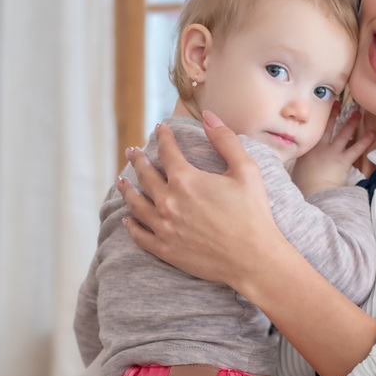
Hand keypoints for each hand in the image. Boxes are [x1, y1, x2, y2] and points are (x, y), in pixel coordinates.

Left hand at [120, 112, 285, 291]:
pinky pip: (140, 236)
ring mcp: (164, 228)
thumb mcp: (246, 170)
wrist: (254, 259)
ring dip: (127, 190)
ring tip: (121, 181)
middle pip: (145, 176)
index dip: (163, 137)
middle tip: (132, 152)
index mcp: (186, 180)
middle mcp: (168, 202)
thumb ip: (225, 140)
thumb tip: (208, 116)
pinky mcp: (165, 250)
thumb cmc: (253, 213)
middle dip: (138, 160)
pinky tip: (127, 220)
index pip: (167, 151)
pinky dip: (131, 226)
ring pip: (136, 204)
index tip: (160, 129)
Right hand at [291, 108, 374, 193]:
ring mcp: (332, 152)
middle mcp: (320, 147)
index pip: (313, 131)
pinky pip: (356, 148)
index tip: (320, 111)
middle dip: (333, 114)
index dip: (318, 120)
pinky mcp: (343, 160)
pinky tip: (372, 134)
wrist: (313, 191)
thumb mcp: (297, 171)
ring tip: (358, 114)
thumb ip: (302, 163)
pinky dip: (365, 141)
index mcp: (307, 149)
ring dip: (351, 123)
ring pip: (343, 134)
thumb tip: (302, 165)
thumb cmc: (304, 186)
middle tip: (338, 103)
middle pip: (328, 127)